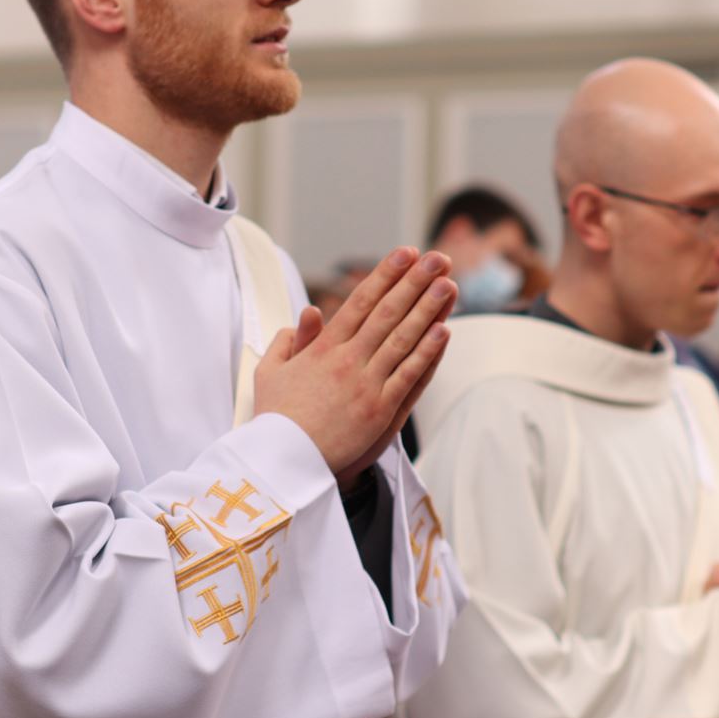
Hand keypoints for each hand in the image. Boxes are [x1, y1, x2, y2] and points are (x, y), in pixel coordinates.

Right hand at [253, 247, 456, 483]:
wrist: (284, 463)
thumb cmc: (275, 419)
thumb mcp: (270, 372)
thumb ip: (289, 340)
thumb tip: (309, 313)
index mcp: (322, 348)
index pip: (360, 301)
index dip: (385, 275)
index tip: (404, 254)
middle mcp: (347, 360)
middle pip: (388, 313)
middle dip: (415, 282)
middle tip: (437, 258)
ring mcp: (366, 385)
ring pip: (403, 339)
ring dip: (428, 310)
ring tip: (448, 284)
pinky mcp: (380, 411)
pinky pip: (409, 375)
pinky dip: (427, 352)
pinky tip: (443, 330)